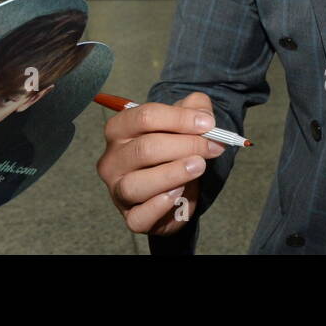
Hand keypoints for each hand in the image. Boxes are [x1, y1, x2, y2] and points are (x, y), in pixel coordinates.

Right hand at [96, 92, 225, 236]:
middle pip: (144, 149)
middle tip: (212, 147)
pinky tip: (179, 193)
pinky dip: (160, 206)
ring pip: (136, 184)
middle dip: (185, 146)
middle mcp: (113, 159)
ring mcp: (117, 191)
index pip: (145, 117)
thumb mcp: (186, 121)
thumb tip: (204, 117)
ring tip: (198, 167)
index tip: (208, 124)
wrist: (178, 188)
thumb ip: (196, 108)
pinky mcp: (131, 217)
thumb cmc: (174, 148)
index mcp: (120, 129)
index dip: (180, 119)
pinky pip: (139, 216)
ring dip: (173, 174)